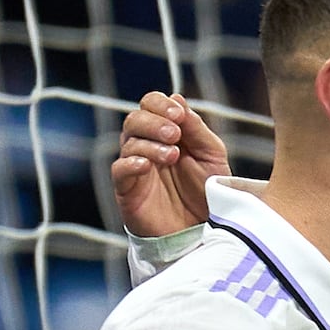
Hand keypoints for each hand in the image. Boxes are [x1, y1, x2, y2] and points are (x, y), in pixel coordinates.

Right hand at [113, 92, 226, 244]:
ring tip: (172, 155)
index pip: (151, 104)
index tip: (179, 114)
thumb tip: (178, 98)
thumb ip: (196, 128)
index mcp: (165, 133)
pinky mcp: (127, 190)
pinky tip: (146, 165)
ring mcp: (135, 167)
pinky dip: (131, 163)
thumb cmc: (206, 192)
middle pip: (135, 118)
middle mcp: (146, 146)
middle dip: (154, 121)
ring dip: (150, 143)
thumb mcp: (211, 156)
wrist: (202, 232)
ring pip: (128, 141)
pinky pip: (119, 169)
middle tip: (174, 134)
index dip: (161, 104)